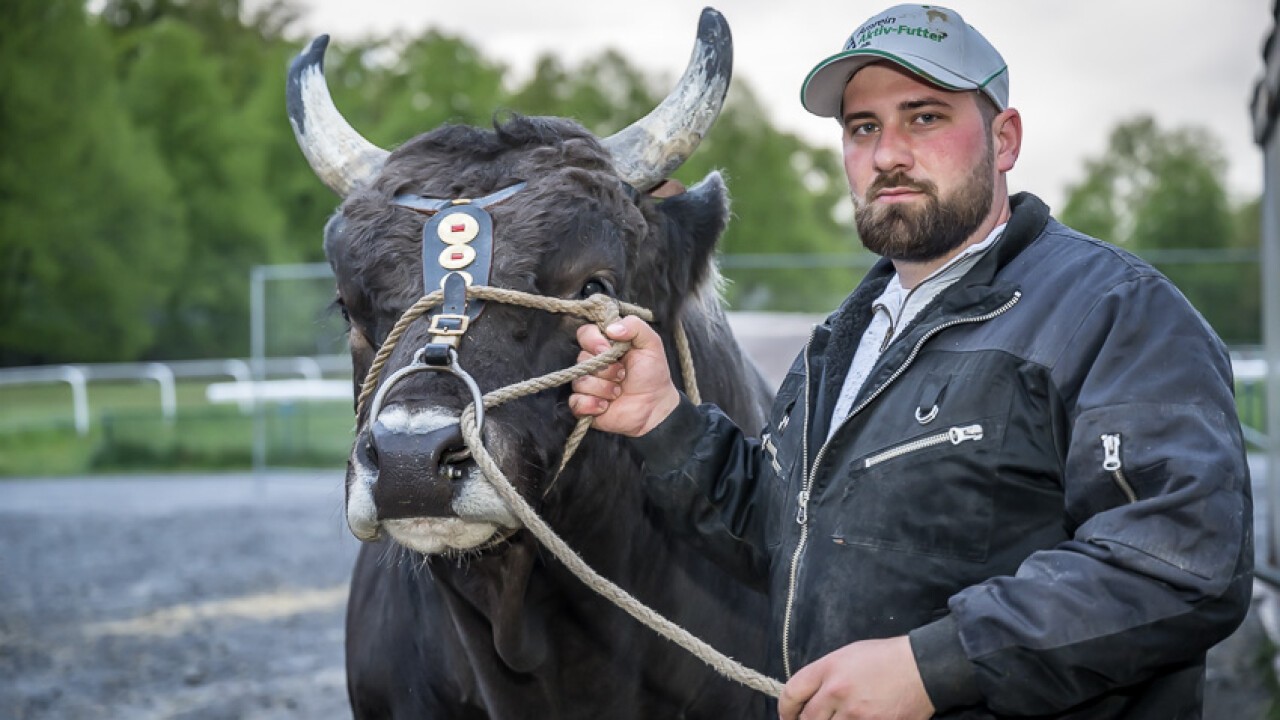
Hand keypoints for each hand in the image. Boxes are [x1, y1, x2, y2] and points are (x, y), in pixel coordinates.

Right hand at [569, 316, 680, 436]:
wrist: (655, 407)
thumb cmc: (653, 374)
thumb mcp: (651, 344)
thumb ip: (634, 325)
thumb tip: (610, 329)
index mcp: (606, 345)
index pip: (585, 333)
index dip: (594, 341)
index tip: (609, 350)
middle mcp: (594, 363)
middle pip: (581, 358)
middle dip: (605, 369)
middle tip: (622, 375)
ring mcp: (588, 384)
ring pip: (580, 381)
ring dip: (603, 388)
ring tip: (618, 392)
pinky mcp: (585, 405)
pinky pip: (575, 402)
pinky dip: (591, 404)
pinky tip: (606, 406)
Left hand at [777, 637, 934, 719]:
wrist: (922, 668)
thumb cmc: (886, 658)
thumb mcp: (848, 655)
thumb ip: (825, 675)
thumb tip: (809, 696)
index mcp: (829, 668)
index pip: (791, 692)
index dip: (785, 710)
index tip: (787, 716)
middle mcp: (837, 691)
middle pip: (807, 719)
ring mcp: (855, 713)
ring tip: (838, 719)